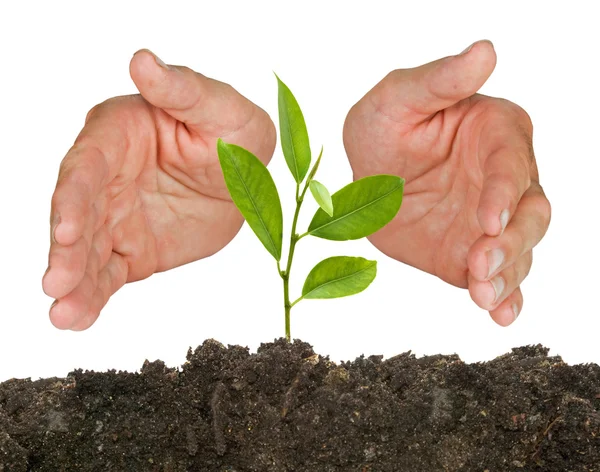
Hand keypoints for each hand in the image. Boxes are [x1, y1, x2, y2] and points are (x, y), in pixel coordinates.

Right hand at [42, 49, 275, 329]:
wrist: (249, 178)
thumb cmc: (234, 132)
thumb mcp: (219, 107)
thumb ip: (181, 88)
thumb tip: (142, 60)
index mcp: (119, 134)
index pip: (87, 165)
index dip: (74, 197)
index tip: (66, 229)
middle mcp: (106, 176)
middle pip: (76, 212)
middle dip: (66, 247)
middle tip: (56, 282)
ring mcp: (115, 217)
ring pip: (86, 250)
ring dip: (73, 281)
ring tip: (63, 314)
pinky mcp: (131, 250)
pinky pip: (107, 274)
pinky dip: (92, 296)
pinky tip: (76, 318)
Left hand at [343, 40, 550, 325]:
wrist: (364, 177)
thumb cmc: (384, 127)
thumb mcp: (399, 97)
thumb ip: (440, 80)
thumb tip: (485, 50)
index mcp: (496, 134)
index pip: (510, 166)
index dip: (501, 194)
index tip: (485, 221)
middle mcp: (504, 181)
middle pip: (530, 214)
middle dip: (511, 243)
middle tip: (482, 264)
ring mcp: (491, 223)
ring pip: (518, 252)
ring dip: (507, 276)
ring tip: (485, 297)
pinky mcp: (471, 255)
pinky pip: (495, 279)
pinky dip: (504, 298)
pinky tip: (499, 315)